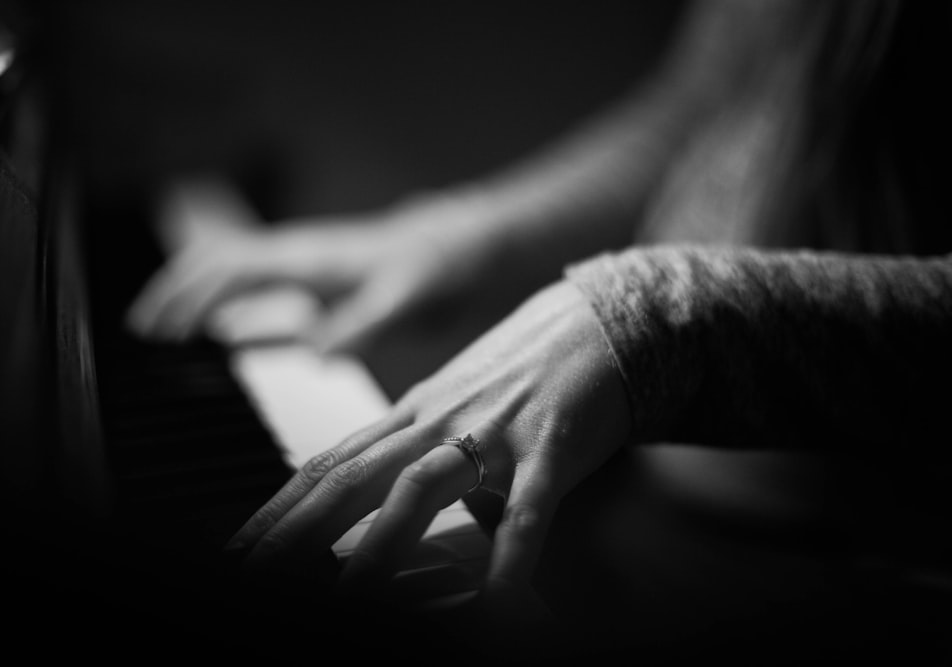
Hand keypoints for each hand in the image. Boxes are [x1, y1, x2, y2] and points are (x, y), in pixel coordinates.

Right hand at [126, 191, 504, 351]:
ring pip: (233, 276)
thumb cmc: (433, 264)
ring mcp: (304, 271)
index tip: (162, 330)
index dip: (190, 294)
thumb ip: (365, 323)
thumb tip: (317, 357)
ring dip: (197, 299)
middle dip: (176, 292)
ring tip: (163, 333)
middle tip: (143, 333)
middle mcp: (296, 258)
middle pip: (218, 265)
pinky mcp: (317, 288)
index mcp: (306, 256)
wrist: (457, 246)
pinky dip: (235, 315)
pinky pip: (264, 297)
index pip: (230, 267)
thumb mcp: (407, 295)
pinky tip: (224, 337)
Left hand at [225, 280, 631, 617]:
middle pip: (352, 478)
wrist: (599, 318)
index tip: (238, 548)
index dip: (277, 508)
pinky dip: (510, 556)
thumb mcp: (459, 406)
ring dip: (379, 549)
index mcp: (413, 411)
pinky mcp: (550, 446)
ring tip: (347, 605)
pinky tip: (498, 603)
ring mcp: (492, 430)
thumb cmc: (525, 366)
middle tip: (251, 578)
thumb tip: (396, 519)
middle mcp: (438, 419)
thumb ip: (422, 455)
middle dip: (296, 534)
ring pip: (420, 489)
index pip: (328, 463)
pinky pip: (526, 508)